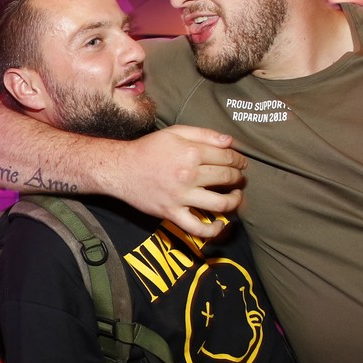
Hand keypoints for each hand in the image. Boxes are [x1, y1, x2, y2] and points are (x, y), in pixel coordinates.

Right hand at [116, 126, 246, 237]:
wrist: (121, 169)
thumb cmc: (148, 149)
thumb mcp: (175, 132)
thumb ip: (204, 134)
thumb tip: (229, 142)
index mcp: (190, 152)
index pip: (227, 157)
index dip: (239, 160)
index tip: (241, 163)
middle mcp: (188, 175)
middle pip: (226, 178)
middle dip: (238, 177)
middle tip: (239, 178)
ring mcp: (181, 197)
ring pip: (220, 204)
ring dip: (234, 201)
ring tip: (235, 197)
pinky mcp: (172, 213)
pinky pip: (197, 228)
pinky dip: (213, 230)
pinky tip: (220, 224)